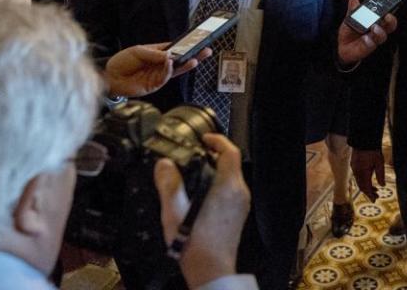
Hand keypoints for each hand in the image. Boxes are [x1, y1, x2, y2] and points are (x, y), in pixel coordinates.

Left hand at [105, 44, 210, 97]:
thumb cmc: (122, 62)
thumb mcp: (137, 51)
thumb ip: (154, 54)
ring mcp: (158, 75)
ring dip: (185, 65)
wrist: (109, 77)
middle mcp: (160, 65)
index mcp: (158, 54)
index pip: (175, 49)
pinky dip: (169, 71)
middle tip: (206, 51)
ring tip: (194, 59)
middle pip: (180, 61)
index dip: (186, 46)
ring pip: (176, 70)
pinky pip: (165, 78)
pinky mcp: (154, 85)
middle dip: (194, 56)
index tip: (198, 41)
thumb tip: (170, 55)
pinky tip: (171, 64)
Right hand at [154, 134, 250, 288]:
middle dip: (213, 156)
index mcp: (228, 186)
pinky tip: (200, 195)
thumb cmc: (196, 243)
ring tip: (193, 174)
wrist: (211, 269)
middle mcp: (239, 193)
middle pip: (231, 163)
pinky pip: (230, 191)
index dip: (218, 140)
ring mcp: (241, 204)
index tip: (205, 138)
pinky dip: (217, 185)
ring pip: (231, 178)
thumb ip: (169, 183)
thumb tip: (165, 165)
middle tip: (195, 155)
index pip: (230, 151)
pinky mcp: (238, 215)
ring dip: (214, 171)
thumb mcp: (174, 210)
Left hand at [337, 0, 396, 65]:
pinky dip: (368, 42)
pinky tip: (365, 38)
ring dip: (379, 32)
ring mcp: (373, 41)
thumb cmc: (350, 31)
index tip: (389, 10)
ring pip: (381, 37)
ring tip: (374, 27)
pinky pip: (370, 46)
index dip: (391, 14)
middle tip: (387, 17)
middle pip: (390, 27)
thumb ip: (353, 10)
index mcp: (377, 22)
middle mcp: (378, 32)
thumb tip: (353, 0)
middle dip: (390, 22)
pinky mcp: (366, 49)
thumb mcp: (350, 18)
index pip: (388, 18)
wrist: (341, 45)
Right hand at [351, 149, 384, 201]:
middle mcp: (356, 171)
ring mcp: (354, 168)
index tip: (374, 200)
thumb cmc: (373, 150)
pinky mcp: (354, 165)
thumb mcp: (379, 162)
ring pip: (359, 182)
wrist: (364, 140)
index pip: (365, 187)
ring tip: (375, 190)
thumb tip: (382, 185)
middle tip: (376, 197)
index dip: (370, 195)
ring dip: (366, 187)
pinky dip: (363, 181)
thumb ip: (381, 174)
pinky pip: (358, 177)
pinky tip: (369, 181)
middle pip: (361, 186)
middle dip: (368, 192)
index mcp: (363, 172)